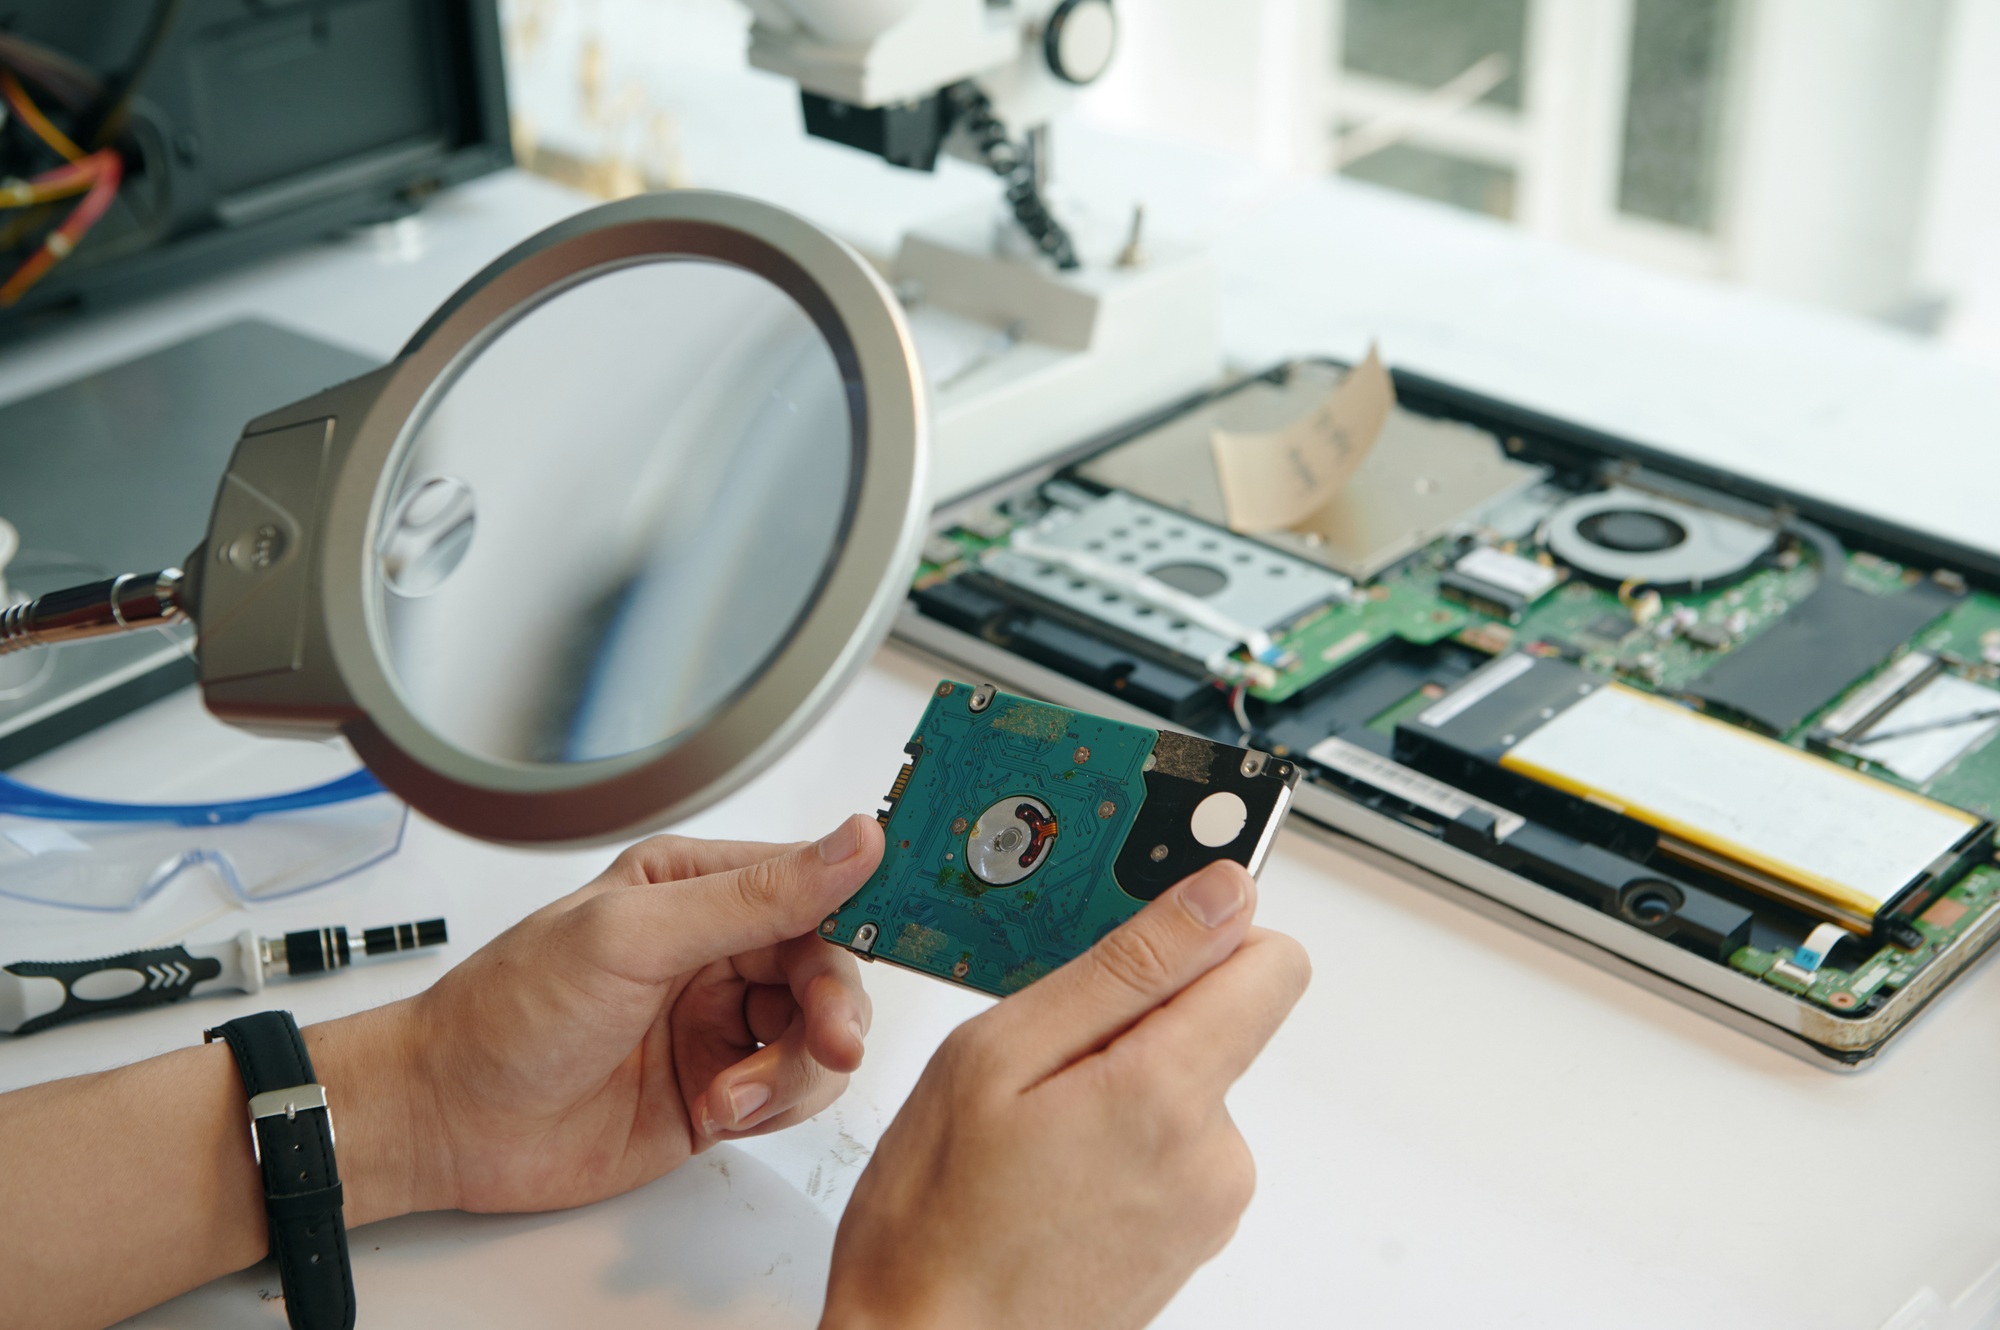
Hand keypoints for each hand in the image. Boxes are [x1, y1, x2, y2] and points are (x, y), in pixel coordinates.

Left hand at [323, 814, 884, 1218]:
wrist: (449, 1123)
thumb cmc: (507, 1012)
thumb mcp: (633, 937)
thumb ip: (752, 896)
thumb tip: (849, 842)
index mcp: (697, 886)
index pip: (813, 884)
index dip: (863, 909)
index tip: (909, 928)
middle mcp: (718, 950)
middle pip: (830, 968)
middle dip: (831, 1011)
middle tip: (825, 1042)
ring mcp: (721, 1023)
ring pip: (820, 1037)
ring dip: (790, 1072)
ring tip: (731, 1094)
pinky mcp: (722, 1090)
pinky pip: (792, 1094)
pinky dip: (771, 1108)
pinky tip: (718, 1111)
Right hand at [821, 860, 1310, 1329]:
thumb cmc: (934, 1228)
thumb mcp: (996, 1058)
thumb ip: (1123, 966)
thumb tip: (1218, 896)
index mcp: (1168, 1095)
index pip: (1270, 960)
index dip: (1208, 930)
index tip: (1147, 929)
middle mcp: (1214, 1155)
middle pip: (1220, 1018)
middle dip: (1140, 1012)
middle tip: (1043, 1053)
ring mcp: (1207, 1203)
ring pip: (1189, 1079)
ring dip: (1122, 1079)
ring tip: (1032, 1127)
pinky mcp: (1192, 1236)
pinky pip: (1174, 1142)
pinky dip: (1121, 1135)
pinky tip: (1050, 1166)